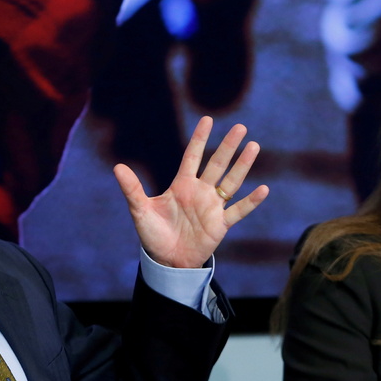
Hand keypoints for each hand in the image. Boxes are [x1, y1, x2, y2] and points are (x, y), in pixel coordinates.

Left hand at [113, 116, 268, 267]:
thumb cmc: (153, 235)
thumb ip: (132, 189)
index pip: (193, 156)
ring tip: (254, 146)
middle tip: (240, 127)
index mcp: (182, 185)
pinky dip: (251, 201)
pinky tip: (263, 189)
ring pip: (231, 182)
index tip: (208, 119)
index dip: (200, 138)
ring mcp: (212, 207)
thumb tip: (117, 167)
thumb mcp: (140, 210)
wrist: (167, 261)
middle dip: (228, 146)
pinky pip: (238, 210)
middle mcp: (200, 192)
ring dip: (242, 165)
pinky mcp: (221, 225)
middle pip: (217, 164)